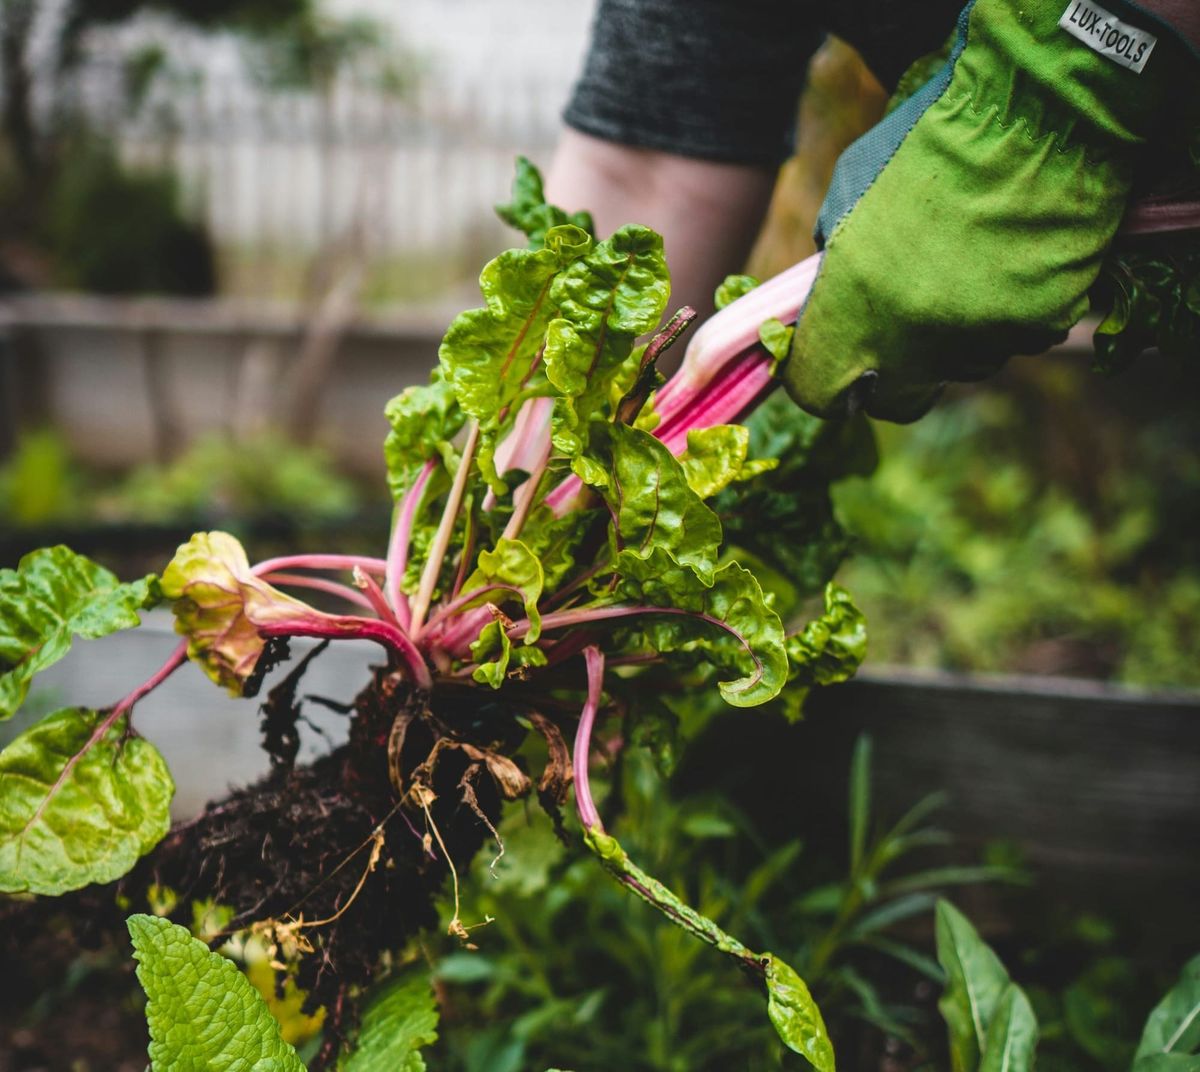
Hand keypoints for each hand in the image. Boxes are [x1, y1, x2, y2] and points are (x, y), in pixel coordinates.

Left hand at [782, 0, 1196, 421]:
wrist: (1031, 110)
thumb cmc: (926, 143)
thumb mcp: (846, 198)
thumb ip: (834, 264)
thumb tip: (833, 300)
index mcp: (853, 310)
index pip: (817, 391)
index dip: (822, 381)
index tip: (834, 364)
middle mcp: (913, 341)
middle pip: (897, 400)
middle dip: (894, 376)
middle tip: (903, 329)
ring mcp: (982, 340)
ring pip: (962, 365)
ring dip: (958, 335)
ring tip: (969, 265)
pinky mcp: (1039, 327)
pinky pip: (1017, 337)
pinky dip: (1012, 310)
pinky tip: (1014, 257)